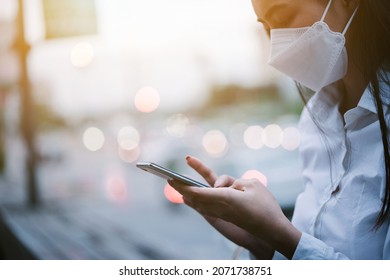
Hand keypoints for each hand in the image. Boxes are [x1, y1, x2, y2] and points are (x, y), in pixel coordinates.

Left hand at [169, 156, 300, 258]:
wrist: (272, 230)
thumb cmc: (265, 206)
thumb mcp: (252, 184)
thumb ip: (235, 181)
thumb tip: (223, 185)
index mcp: (224, 197)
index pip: (198, 190)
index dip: (184, 184)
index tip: (172, 178)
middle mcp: (219, 206)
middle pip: (195, 196)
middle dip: (182, 187)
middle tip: (169, 179)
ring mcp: (222, 213)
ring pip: (200, 203)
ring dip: (190, 194)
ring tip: (179, 187)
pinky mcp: (226, 217)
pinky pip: (207, 207)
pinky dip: (198, 201)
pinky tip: (192, 200)